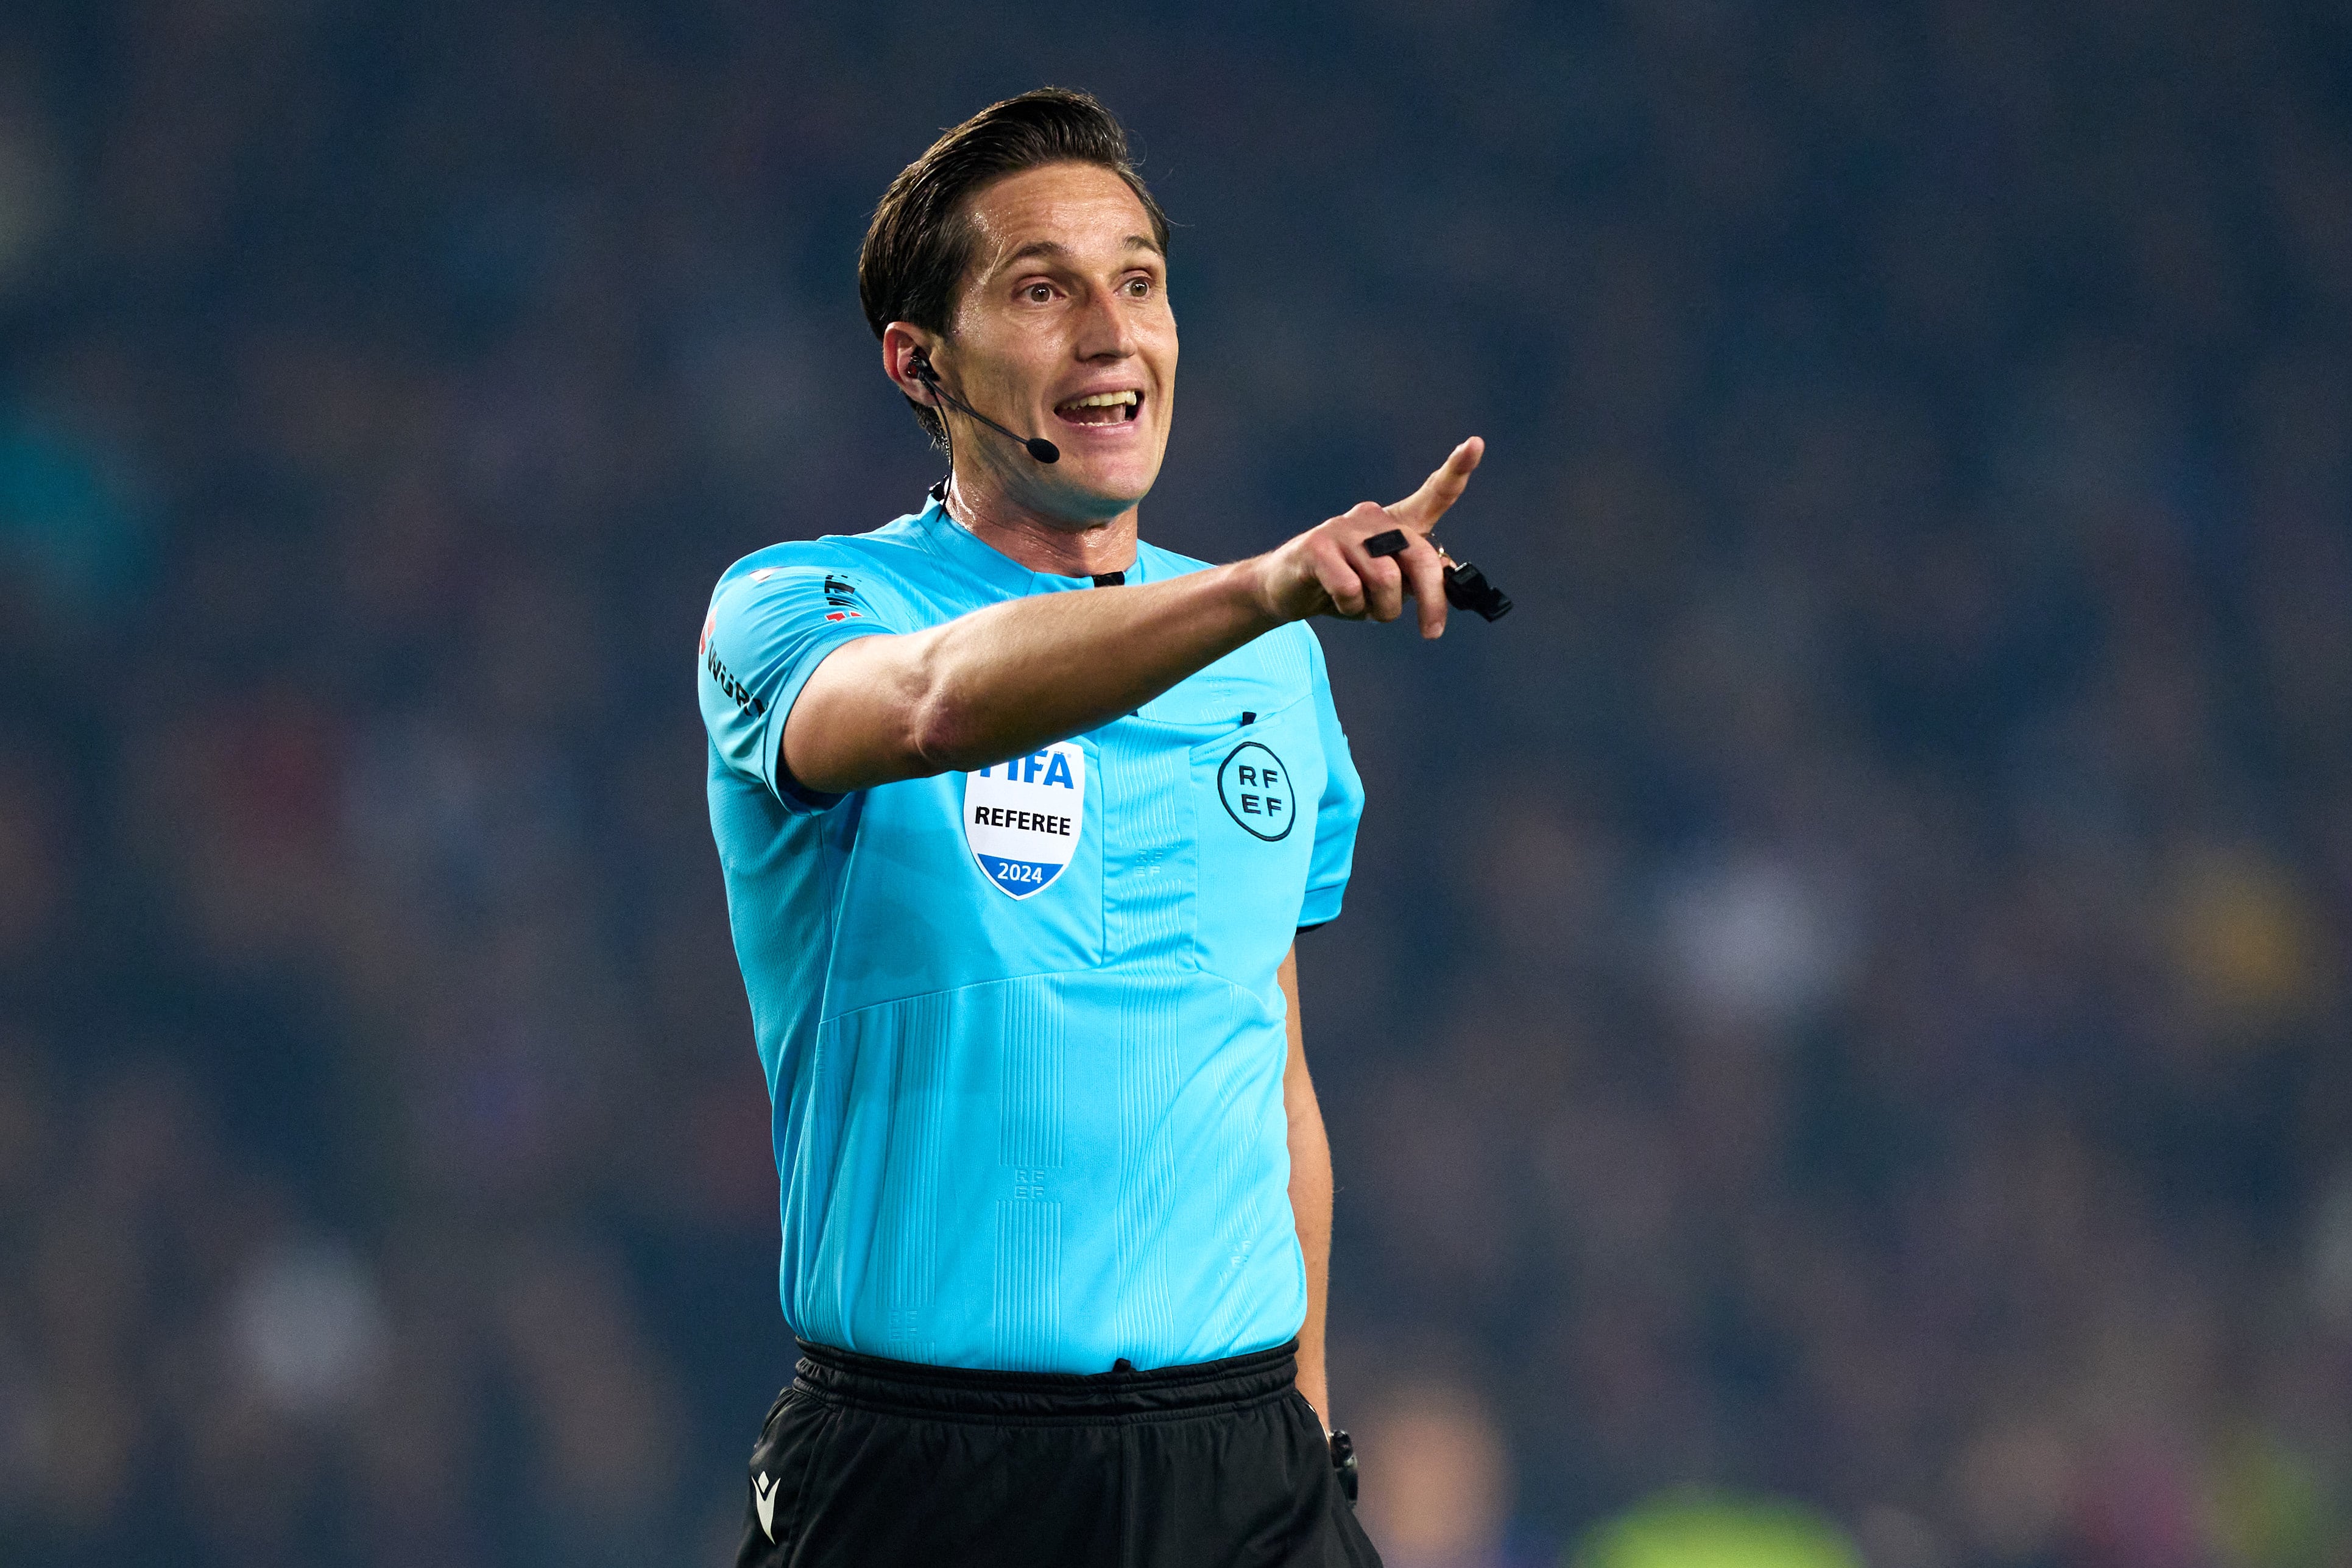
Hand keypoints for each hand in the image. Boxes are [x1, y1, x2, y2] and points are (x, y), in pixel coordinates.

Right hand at [1253, 438, 1483, 637]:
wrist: (1285, 589)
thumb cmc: (1343, 584)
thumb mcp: (1387, 585)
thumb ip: (1415, 578)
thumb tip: (1444, 575)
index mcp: (1396, 524)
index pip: (1433, 494)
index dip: (1457, 469)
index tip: (1476, 444)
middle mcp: (1373, 519)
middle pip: (1420, 559)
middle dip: (1431, 602)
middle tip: (1431, 632)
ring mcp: (1344, 529)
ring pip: (1386, 580)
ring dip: (1380, 610)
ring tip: (1363, 609)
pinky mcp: (1318, 547)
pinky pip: (1350, 588)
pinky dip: (1350, 608)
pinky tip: (1337, 601)